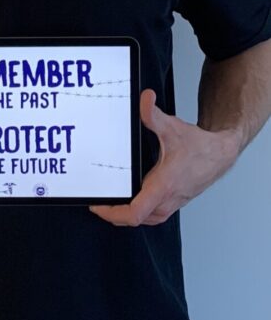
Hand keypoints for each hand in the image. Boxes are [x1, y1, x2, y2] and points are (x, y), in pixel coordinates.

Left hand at [89, 89, 238, 226]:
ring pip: (145, 220)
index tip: (98, 205)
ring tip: (110, 204)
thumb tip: (144, 99)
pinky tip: (133, 200)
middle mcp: (167, 199)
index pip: (135, 213)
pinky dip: (140, 212)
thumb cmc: (200, 147)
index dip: (112, 213)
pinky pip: (153, 215)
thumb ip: (154, 115)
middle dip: (114, 214)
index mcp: (164, 186)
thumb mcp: (173, 128)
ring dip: (127, 215)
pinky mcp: (175, 201)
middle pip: (135, 220)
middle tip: (97, 202)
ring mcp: (172, 203)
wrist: (220, 154)